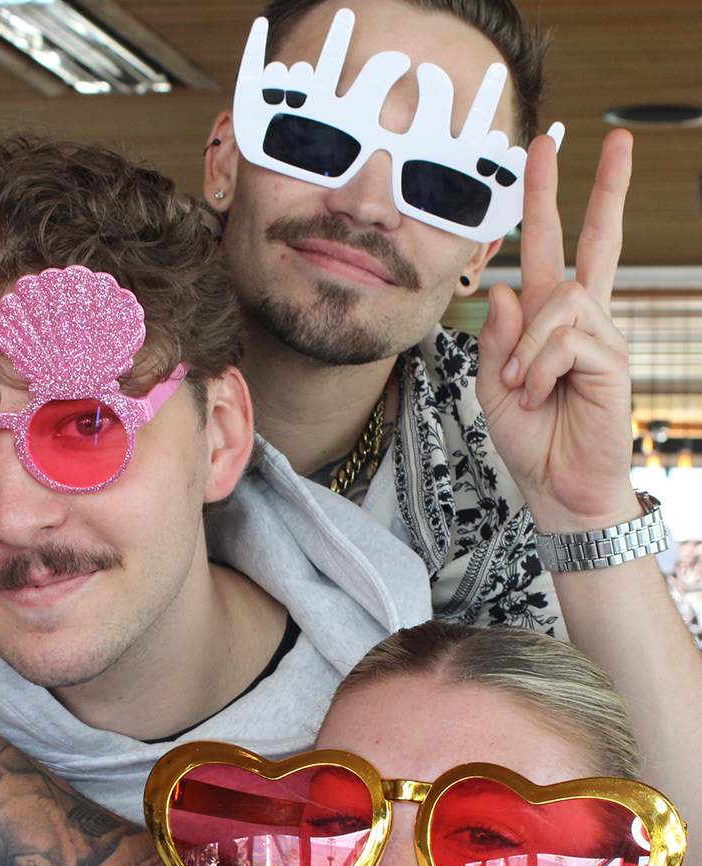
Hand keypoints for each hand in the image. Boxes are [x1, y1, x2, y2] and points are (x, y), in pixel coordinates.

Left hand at [476, 128, 638, 532]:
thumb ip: (494, 339)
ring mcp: (602, 338)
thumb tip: (503, 290)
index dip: (548, 201)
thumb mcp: (491, 386)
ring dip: (528, 347)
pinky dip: (540, 370)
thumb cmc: (530, 439)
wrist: (557, 486)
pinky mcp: (614, 361)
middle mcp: (581, 321)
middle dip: (597, 189)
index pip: (551, 250)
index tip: (546, 151)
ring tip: (521, 386)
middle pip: (593, 243)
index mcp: (548, 321)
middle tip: (607, 139)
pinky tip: (540, 394)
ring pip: (561, 301)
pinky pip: (568, 341)